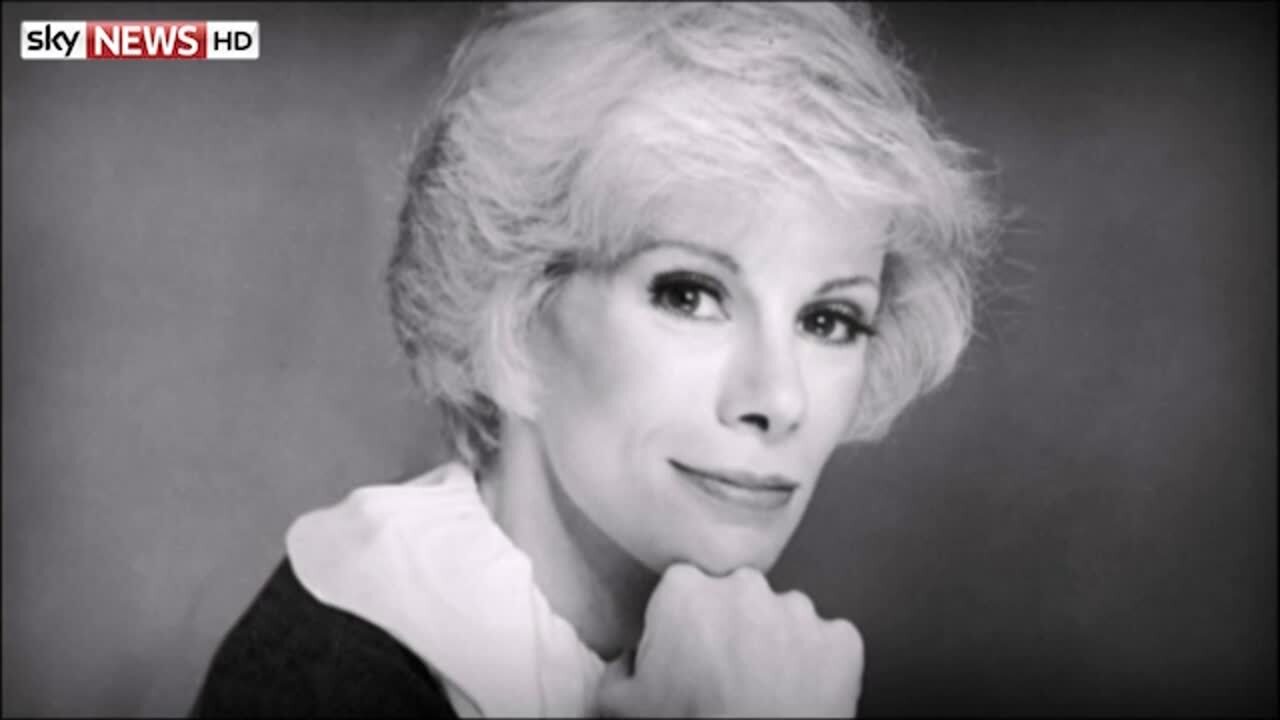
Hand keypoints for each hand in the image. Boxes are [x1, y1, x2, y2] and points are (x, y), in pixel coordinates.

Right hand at [595, 563, 863, 717]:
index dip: (683, 622)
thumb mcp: (622, 705)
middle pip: (736, 596)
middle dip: (732, 625)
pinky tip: (800, 695)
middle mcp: (745, 586)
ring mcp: (799, 610)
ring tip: (766, 689)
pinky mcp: (841, 639)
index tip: (685, 651)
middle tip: (726, 673)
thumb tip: (628, 661)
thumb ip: (617, 669)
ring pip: (784, 618)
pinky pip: (829, 644)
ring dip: (776, 644)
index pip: (681, 590)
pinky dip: (819, 665)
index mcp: (686, 590)